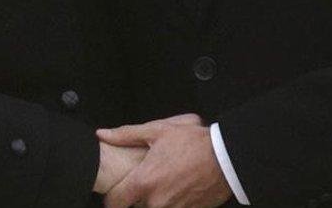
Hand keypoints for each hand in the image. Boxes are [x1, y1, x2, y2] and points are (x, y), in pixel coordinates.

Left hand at [98, 114, 232, 207]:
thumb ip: (127, 135)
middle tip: (149, 179)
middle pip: (135, 206)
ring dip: (157, 198)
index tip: (115, 193)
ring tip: (168, 180)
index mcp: (145, 181)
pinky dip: (173, 201)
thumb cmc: (194, 142)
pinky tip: (180, 186)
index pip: (114, 203)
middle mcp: (157, 201)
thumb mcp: (159, 131)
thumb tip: (103, 134)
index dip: (112, 198)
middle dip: (138, 195)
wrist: (228, 157)